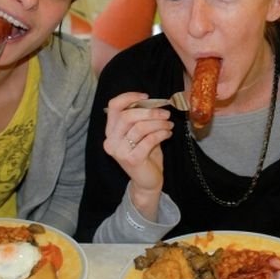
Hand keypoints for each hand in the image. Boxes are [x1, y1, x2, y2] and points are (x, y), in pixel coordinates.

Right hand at [103, 92, 173, 217]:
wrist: (147, 181)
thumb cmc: (145, 155)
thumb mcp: (142, 133)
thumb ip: (142, 119)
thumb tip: (155, 103)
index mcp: (111, 131)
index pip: (113, 106)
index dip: (129, 97)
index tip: (146, 97)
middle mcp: (111, 140)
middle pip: (127, 116)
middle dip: (149, 112)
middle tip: (165, 113)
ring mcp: (119, 151)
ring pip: (139, 127)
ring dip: (158, 123)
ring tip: (169, 125)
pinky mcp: (132, 159)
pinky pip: (149, 140)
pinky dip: (161, 134)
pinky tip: (168, 134)